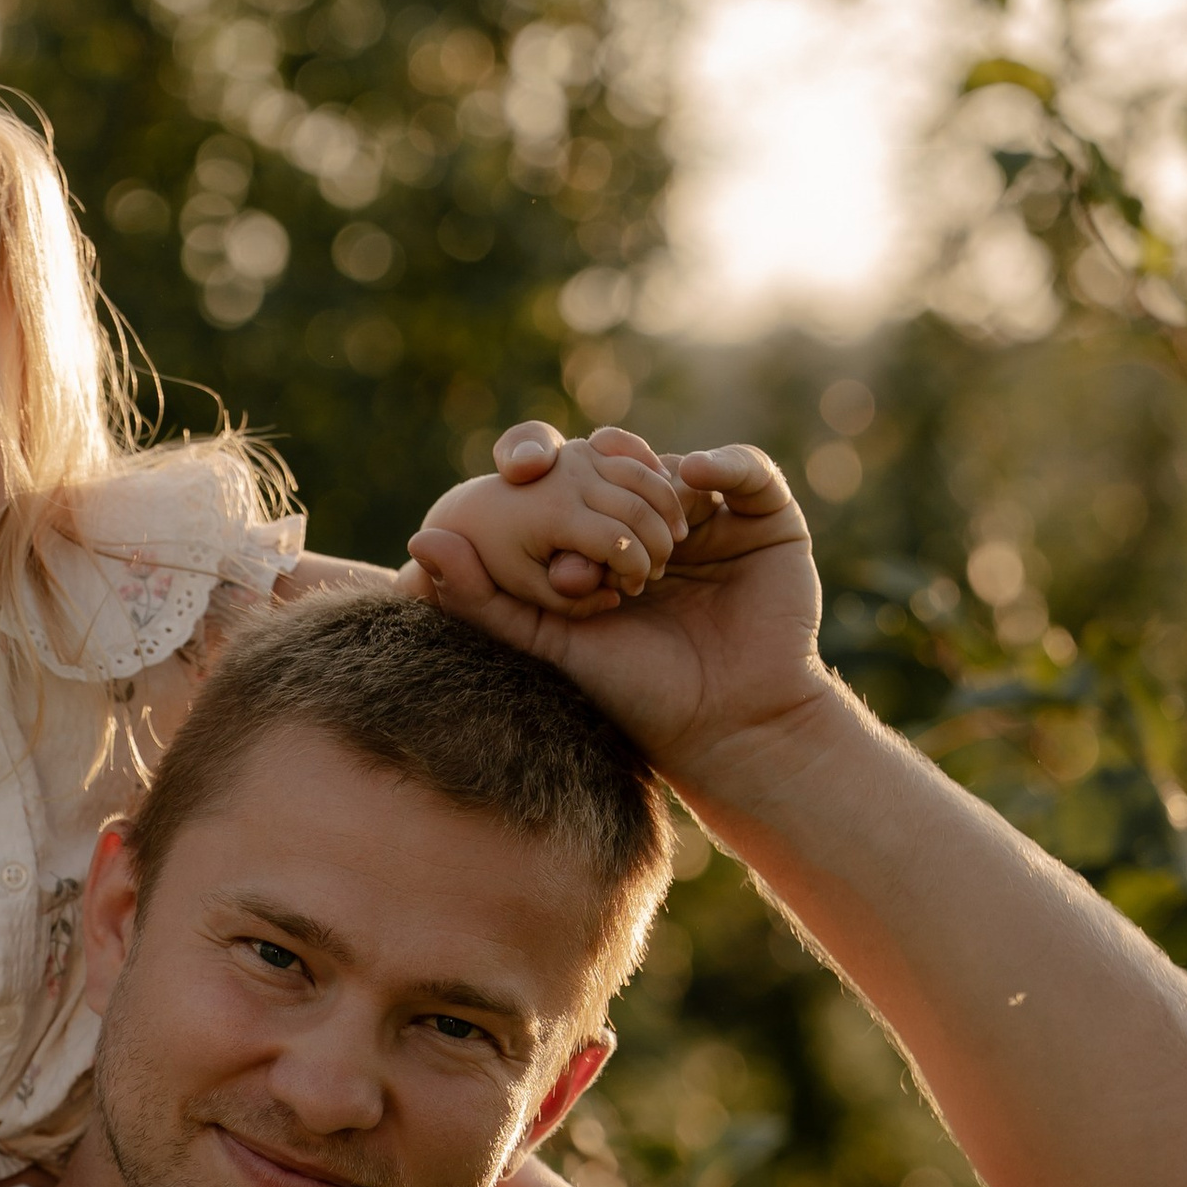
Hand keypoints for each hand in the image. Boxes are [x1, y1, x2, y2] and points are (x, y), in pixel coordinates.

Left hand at [406, 441, 830, 797]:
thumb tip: (419, 540)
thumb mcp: (547, 644)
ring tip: (647, 527)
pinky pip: (746, 471)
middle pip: (621, 463)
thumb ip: (481, 599)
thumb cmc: (634, 694)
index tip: (519, 466)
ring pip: (677, 463)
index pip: (569, 480)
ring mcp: (713, 521)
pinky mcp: (767, 521)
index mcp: (602, 545)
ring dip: (656, 479)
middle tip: (580, 482)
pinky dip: (722, 463)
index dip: (544, 459)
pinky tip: (693, 476)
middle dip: (598, 471)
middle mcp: (654, 526)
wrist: (726, 727)